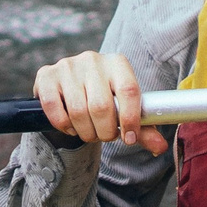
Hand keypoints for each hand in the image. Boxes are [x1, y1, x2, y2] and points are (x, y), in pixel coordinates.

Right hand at [34, 50, 167, 154]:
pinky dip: (63, 126)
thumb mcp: (125, 111)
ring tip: (88, 132)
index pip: (129, 91)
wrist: (71, 88)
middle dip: (104, 131)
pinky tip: (70, 126)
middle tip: (104, 136)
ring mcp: (68, 65)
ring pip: (78, 111)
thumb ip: (143, 129)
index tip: (129, 138)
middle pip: (101, 106)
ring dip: (85, 132)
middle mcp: (93, 59)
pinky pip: (54, 109)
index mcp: (118, 64)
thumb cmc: (105, 100)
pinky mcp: (46, 75)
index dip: (130, 119)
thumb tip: (160, 147)